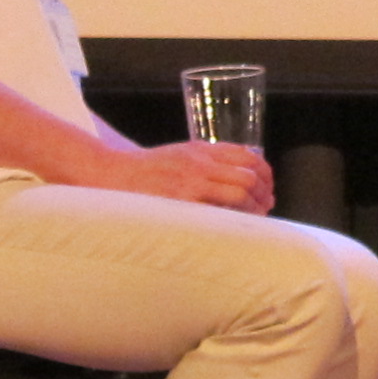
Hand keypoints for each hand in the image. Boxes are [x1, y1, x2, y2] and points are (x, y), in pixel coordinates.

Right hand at [94, 140, 275, 212]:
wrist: (109, 174)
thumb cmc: (143, 170)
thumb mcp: (178, 154)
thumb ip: (204, 162)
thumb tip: (234, 179)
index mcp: (201, 149)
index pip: (247, 156)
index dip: (265, 173)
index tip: (268, 187)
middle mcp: (200, 163)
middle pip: (249, 176)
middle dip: (264, 194)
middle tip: (266, 207)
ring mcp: (191, 183)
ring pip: (239, 194)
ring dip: (254, 209)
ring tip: (255, 219)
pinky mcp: (182, 202)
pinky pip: (218, 212)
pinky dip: (233, 220)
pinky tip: (235, 229)